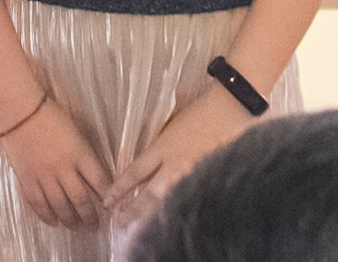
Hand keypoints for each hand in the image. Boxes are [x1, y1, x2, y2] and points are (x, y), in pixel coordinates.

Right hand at [0, 91, 108, 231]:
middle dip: (91, 217)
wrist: (20, 110)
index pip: (101, 183)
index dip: (107, 198)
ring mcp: (45, 177)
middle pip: (82, 201)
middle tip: (95, 225)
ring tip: (77, 227)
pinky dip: (47, 216)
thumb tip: (95, 175)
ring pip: (62, 207)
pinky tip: (54, 222)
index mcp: (80, 155)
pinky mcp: (28, 180)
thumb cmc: (50, 114)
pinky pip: (39, 205)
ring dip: (71, 220)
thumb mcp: (77, 132)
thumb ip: (86, 155)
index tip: (110, 207)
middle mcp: (64, 169)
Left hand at [113, 86, 254, 226]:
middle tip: (118, 222)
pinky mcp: (209, 181)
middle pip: (148, 196)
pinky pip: (187, 201)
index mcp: (163, 149)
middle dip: (131, 212)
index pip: (135, 174)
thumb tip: (145, 167)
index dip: (119, 190)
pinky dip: (174, 211)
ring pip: (166, 204)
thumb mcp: (170, 127)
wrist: (230, 109)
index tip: (107, 201)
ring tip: (138, 229)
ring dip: (150, 217)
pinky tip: (168, 219)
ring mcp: (193, 176)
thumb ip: (158, 149)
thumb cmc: (199, 112)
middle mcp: (175, 166)